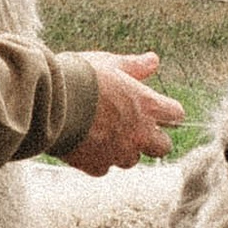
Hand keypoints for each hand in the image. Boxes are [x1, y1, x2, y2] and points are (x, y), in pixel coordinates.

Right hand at [63, 55, 181, 175]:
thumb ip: (135, 66)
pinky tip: (85, 144)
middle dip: (152, 140)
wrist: (51, 100)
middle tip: (135, 128)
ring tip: (103, 134)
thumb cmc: (82, 77)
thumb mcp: (110, 63)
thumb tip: (153, 60)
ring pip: (131, 160)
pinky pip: (104, 167)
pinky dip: (97, 159)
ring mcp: (119, 152)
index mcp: (146, 105)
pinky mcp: (97, 165)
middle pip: (163, 147)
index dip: (167, 111)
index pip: (176, 114)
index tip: (157, 108)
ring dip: (123, 150)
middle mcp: (138, 133)